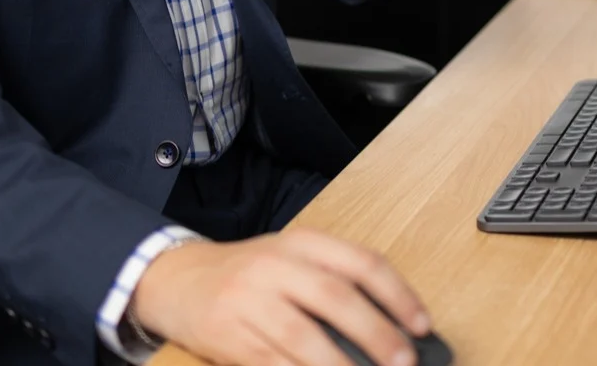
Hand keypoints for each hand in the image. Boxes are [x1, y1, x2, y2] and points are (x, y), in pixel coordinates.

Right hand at [130, 228, 430, 365]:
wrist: (174, 279)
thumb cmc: (246, 274)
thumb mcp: (289, 260)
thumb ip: (332, 283)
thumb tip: (390, 329)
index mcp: (300, 243)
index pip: (360, 262)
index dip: (397, 294)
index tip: (421, 324)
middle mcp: (274, 267)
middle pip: (336, 299)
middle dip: (378, 335)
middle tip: (404, 362)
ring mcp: (249, 303)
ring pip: (304, 339)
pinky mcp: (229, 338)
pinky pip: (273, 365)